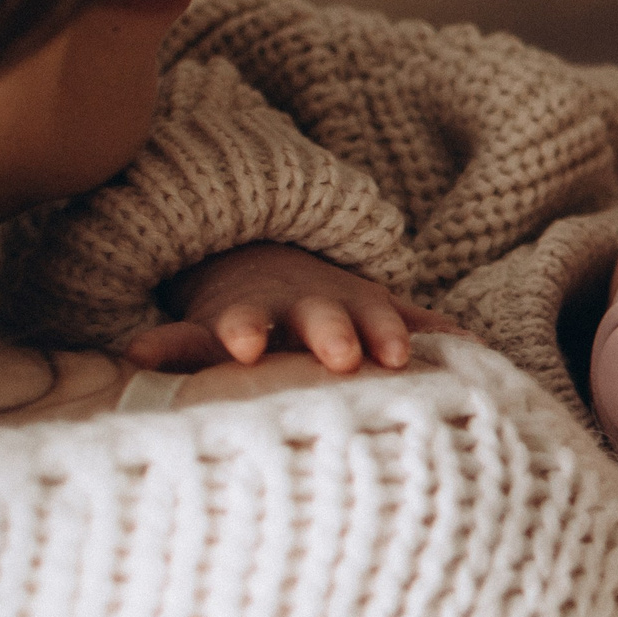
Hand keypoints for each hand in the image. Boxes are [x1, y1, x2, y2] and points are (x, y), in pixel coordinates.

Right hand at [128, 242, 458, 373]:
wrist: (256, 260)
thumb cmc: (332, 307)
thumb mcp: (376, 309)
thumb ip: (417, 325)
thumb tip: (480, 347)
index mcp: (352, 310)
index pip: (377, 319)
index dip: (387, 333)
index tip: (396, 355)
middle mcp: (303, 309)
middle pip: (320, 317)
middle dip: (332, 332)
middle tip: (343, 355)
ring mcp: (253, 316)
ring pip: (248, 320)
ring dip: (245, 329)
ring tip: (240, 345)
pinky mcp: (204, 328)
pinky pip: (180, 339)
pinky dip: (161, 347)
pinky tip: (138, 357)